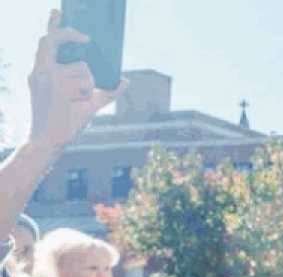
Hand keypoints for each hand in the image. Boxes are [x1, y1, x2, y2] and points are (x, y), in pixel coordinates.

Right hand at [27, 10, 126, 150]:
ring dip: (88, 85)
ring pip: (83, 69)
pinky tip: (75, 106)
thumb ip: (107, 90)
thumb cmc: (66, 122)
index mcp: (43, 71)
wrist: (50, 142)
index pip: (46, 42)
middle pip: (56, 40)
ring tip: (76, 101)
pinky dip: (87, 95)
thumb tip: (126, 80)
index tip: (58, 12)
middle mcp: (41, 71)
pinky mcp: (56, 87)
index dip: (53, 25)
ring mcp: (47, 78)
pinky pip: (85, 83)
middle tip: (87, 37)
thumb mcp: (88, 103)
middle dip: (70, 33)